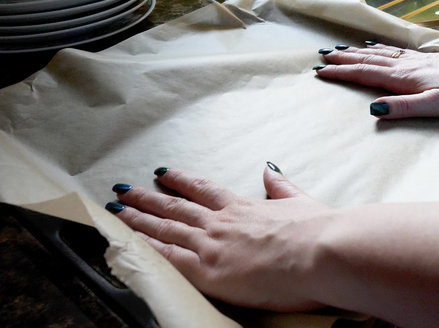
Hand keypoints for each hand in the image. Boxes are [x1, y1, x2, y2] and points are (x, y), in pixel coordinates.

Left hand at [108, 164, 333, 310]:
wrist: (321, 251)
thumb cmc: (317, 231)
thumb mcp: (301, 201)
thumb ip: (282, 186)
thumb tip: (270, 169)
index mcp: (242, 207)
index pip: (202, 189)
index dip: (180, 180)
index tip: (162, 172)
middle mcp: (221, 222)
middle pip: (175, 207)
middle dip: (146, 198)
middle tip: (123, 189)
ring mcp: (211, 245)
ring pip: (166, 229)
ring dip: (139, 219)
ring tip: (117, 210)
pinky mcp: (209, 270)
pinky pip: (169, 258)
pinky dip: (147, 249)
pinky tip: (129, 242)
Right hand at [315, 43, 438, 118]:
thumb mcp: (436, 106)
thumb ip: (403, 108)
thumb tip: (373, 109)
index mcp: (402, 79)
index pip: (364, 74)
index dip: (341, 73)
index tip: (320, 72)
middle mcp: (404, 66)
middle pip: (366, 60)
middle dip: (342, 60)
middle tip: (321, 57)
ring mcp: (413, 60)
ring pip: (377, 53)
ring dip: (355, 52)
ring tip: (338, 49)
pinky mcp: (423, 59)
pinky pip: (391, 51)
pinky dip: (376, 48)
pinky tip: (373, 45)